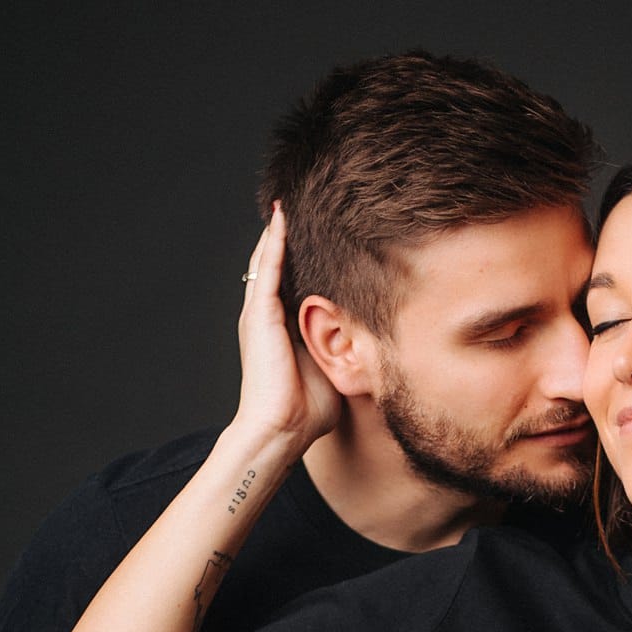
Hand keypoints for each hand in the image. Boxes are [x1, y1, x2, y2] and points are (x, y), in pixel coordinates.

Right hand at [233, 204, 340, 454]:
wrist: (281, 430)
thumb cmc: (306, 413)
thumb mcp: (332, 370)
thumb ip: (344, 350)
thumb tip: (372, 342)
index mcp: (282, 330)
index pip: (291, 284)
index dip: (301, 259)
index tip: (318, 236)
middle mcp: (267, 318)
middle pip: (275, 265)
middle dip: (285, 237)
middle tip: (299, 205)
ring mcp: (259, 315)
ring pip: (268, 260)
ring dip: (277, 231)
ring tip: (287, 201)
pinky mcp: (259, 316)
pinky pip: (267, 268)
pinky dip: (274, 242)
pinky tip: (281, 218)